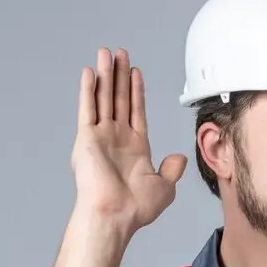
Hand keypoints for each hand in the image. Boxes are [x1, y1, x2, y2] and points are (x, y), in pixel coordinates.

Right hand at [71, 47, 187, 235]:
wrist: (116, 214)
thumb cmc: (135, 208)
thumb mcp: (164, 187)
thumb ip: (172, 170)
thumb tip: (179, 159)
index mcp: (135, 148)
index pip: (136, 110)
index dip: (136, 90)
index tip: (135, 71)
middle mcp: (116, 139)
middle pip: (119, 98)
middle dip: (119, 75)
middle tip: (119, 52)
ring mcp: (101, 136)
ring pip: (104, 98)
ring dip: (105, 75)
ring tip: (106, 53)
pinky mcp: (87, 138)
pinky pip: (88, 108)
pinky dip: (88, 90)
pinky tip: (90, 72)